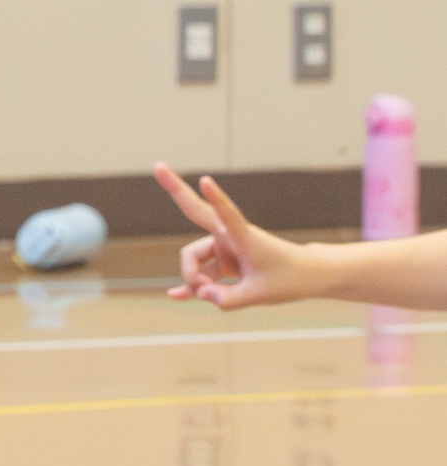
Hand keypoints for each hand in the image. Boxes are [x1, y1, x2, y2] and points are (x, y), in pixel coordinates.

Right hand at [153, 163, 315, 308]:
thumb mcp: (260, 295)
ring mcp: (224, 248)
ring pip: (194, 260)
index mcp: (244, 237)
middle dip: (176, 190)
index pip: (228, 214)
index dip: (216, 198)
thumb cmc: (290, 279)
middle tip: (158, 166)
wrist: (307, 277)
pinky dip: (191, 287)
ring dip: (195, 279)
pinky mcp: (223, 262)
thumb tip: (201, 293)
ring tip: (209, 295)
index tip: (206, 180)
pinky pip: (200, 274)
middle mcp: (229, 237)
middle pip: (195, 213)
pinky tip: (175, 295)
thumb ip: (227, 299)